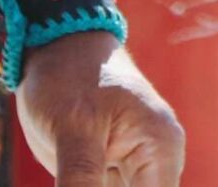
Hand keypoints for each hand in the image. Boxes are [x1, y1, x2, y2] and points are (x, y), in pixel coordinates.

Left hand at [16, 32, 184, 185]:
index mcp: (160, 149)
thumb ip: (80, 183)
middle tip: (76, 179)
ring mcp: (140, 166)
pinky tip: (73, 179)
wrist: (57, 45)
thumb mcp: (71, 132)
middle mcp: (159, 161)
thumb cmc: (69, 76)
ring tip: (74, 168)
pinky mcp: (117, 169)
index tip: (86, 185)